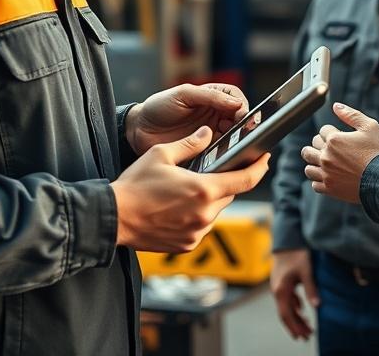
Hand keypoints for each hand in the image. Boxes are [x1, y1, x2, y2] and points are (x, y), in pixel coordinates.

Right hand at [110, 126, 269, 252]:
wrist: (113, 217)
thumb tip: (207, 133)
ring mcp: (197, 232)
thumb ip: (190, 144)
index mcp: (203, 189)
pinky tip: (179, 206)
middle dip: (226, 180)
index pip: (245, 180)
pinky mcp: (187, 245)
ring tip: (188, 188)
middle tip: (216, 168)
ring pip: (215, 211)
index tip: (265, 158)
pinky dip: (197, 215)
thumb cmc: (135, 185)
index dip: (260, 168)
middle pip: (229, 194)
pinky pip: (202, 226)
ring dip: (210, 199)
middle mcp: (205, 214)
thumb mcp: (161, 154)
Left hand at [126, 83, 248, 154]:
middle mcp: (214, 115)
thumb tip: (236, 102)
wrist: (138, 129)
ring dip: (235, 142)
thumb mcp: (183, 94)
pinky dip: (223, 155)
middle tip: (240, 134)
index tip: (240, 116)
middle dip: (243, 127)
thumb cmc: (159, 106)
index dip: (242, 107)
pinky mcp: (203, 151)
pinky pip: (219, 153)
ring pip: (233, 138)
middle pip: (239, 121)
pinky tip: (220, 156)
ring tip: (231, 145)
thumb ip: (209, 96)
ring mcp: (210, 134)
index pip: (237, 99)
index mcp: (212, 97)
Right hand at [271, 248, 319, 340]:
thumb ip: (310, 288)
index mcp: (281, 289)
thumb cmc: (296, 253)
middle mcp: (277, 290)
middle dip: (296, 326)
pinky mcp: (282, 282)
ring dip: (296, 318)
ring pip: (286, 307)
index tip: (302, 336)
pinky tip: (302, 310)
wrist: (287, 239)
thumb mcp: (306, 271)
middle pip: (285, 314)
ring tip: (308, 326)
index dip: (294, 327)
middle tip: (308, 336)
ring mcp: (278, 286)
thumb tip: (317, 306)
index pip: (286, 314)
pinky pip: (287, 299)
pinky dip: (294, 307)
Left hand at [302, 103, 378, 203]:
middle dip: (320, 145)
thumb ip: (351, 114)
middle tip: (333, 149)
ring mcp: (327, 174)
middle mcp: (326, 157)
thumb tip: (335, 106)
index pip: (323, 130)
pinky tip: (329, 177)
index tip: (342, 137)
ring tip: (326, 163)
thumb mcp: (370, 127)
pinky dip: (319, 180)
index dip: (333, 131)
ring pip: (309, 167)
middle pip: (310, 148)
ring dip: (315, 164)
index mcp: (334, 140)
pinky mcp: (330, 189)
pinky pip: (315, 184)